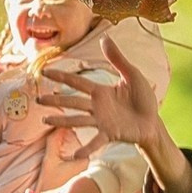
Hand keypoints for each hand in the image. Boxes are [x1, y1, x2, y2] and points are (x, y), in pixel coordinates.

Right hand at [41, 36, 191, 192]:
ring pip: (77, 120)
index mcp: (101, 91)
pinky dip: (85, 148)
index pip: (77, 82)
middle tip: (38, 99)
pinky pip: (95, 141)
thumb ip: (118, 59)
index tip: (44, 72)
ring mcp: (101, 121)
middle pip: (72, 101)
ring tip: (46, 120)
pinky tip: (74, 155)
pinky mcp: (110, 134)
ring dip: (62, 120)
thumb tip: (106, 37)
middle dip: (55, 101)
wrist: (153, 122)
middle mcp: (97, 106)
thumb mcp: (133, 75)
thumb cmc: (143, 99)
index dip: (61, 76)